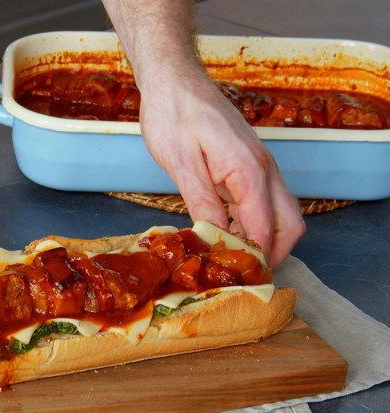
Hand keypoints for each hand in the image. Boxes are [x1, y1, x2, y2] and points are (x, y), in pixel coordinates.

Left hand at [101, 0, 305, 265]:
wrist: (174, 81)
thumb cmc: (173, 115)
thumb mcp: (181, 163)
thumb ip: (203, 202)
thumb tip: (217, 237)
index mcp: (248, 170)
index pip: (265, 227)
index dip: (255, 257)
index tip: (238, 279)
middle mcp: (263, 168)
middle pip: (290, 223)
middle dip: (274, 253)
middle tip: (243, 275)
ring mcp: (259, 165)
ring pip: (280, 213)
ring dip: (264, 238)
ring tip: (231, 261)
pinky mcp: (247, 164)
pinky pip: (261, 200)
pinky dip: (252, 222)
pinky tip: (226, 234)